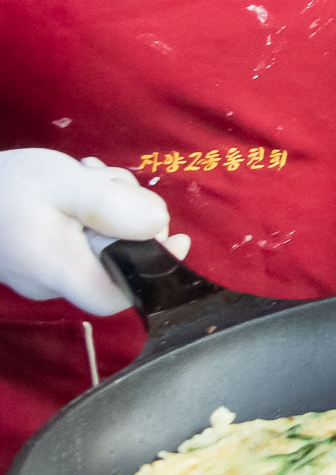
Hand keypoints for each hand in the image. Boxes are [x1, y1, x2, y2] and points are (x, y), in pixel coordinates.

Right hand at [0, 148, 177, 316]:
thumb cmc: (8, 186)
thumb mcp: (65, 184)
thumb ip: (112, 206)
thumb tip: (157, 226)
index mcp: (59, 271)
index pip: (115, 297)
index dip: (155, 270)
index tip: (179, 237)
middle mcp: (52, 282)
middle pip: (120, 260)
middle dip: (131, 217)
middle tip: (110, 183)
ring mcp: (47, 273)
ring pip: (106, 244)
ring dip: (112, 206)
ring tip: (88, 177)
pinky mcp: (44, 258)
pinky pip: (85, 240)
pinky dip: (93, 211)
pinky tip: (80, 185)